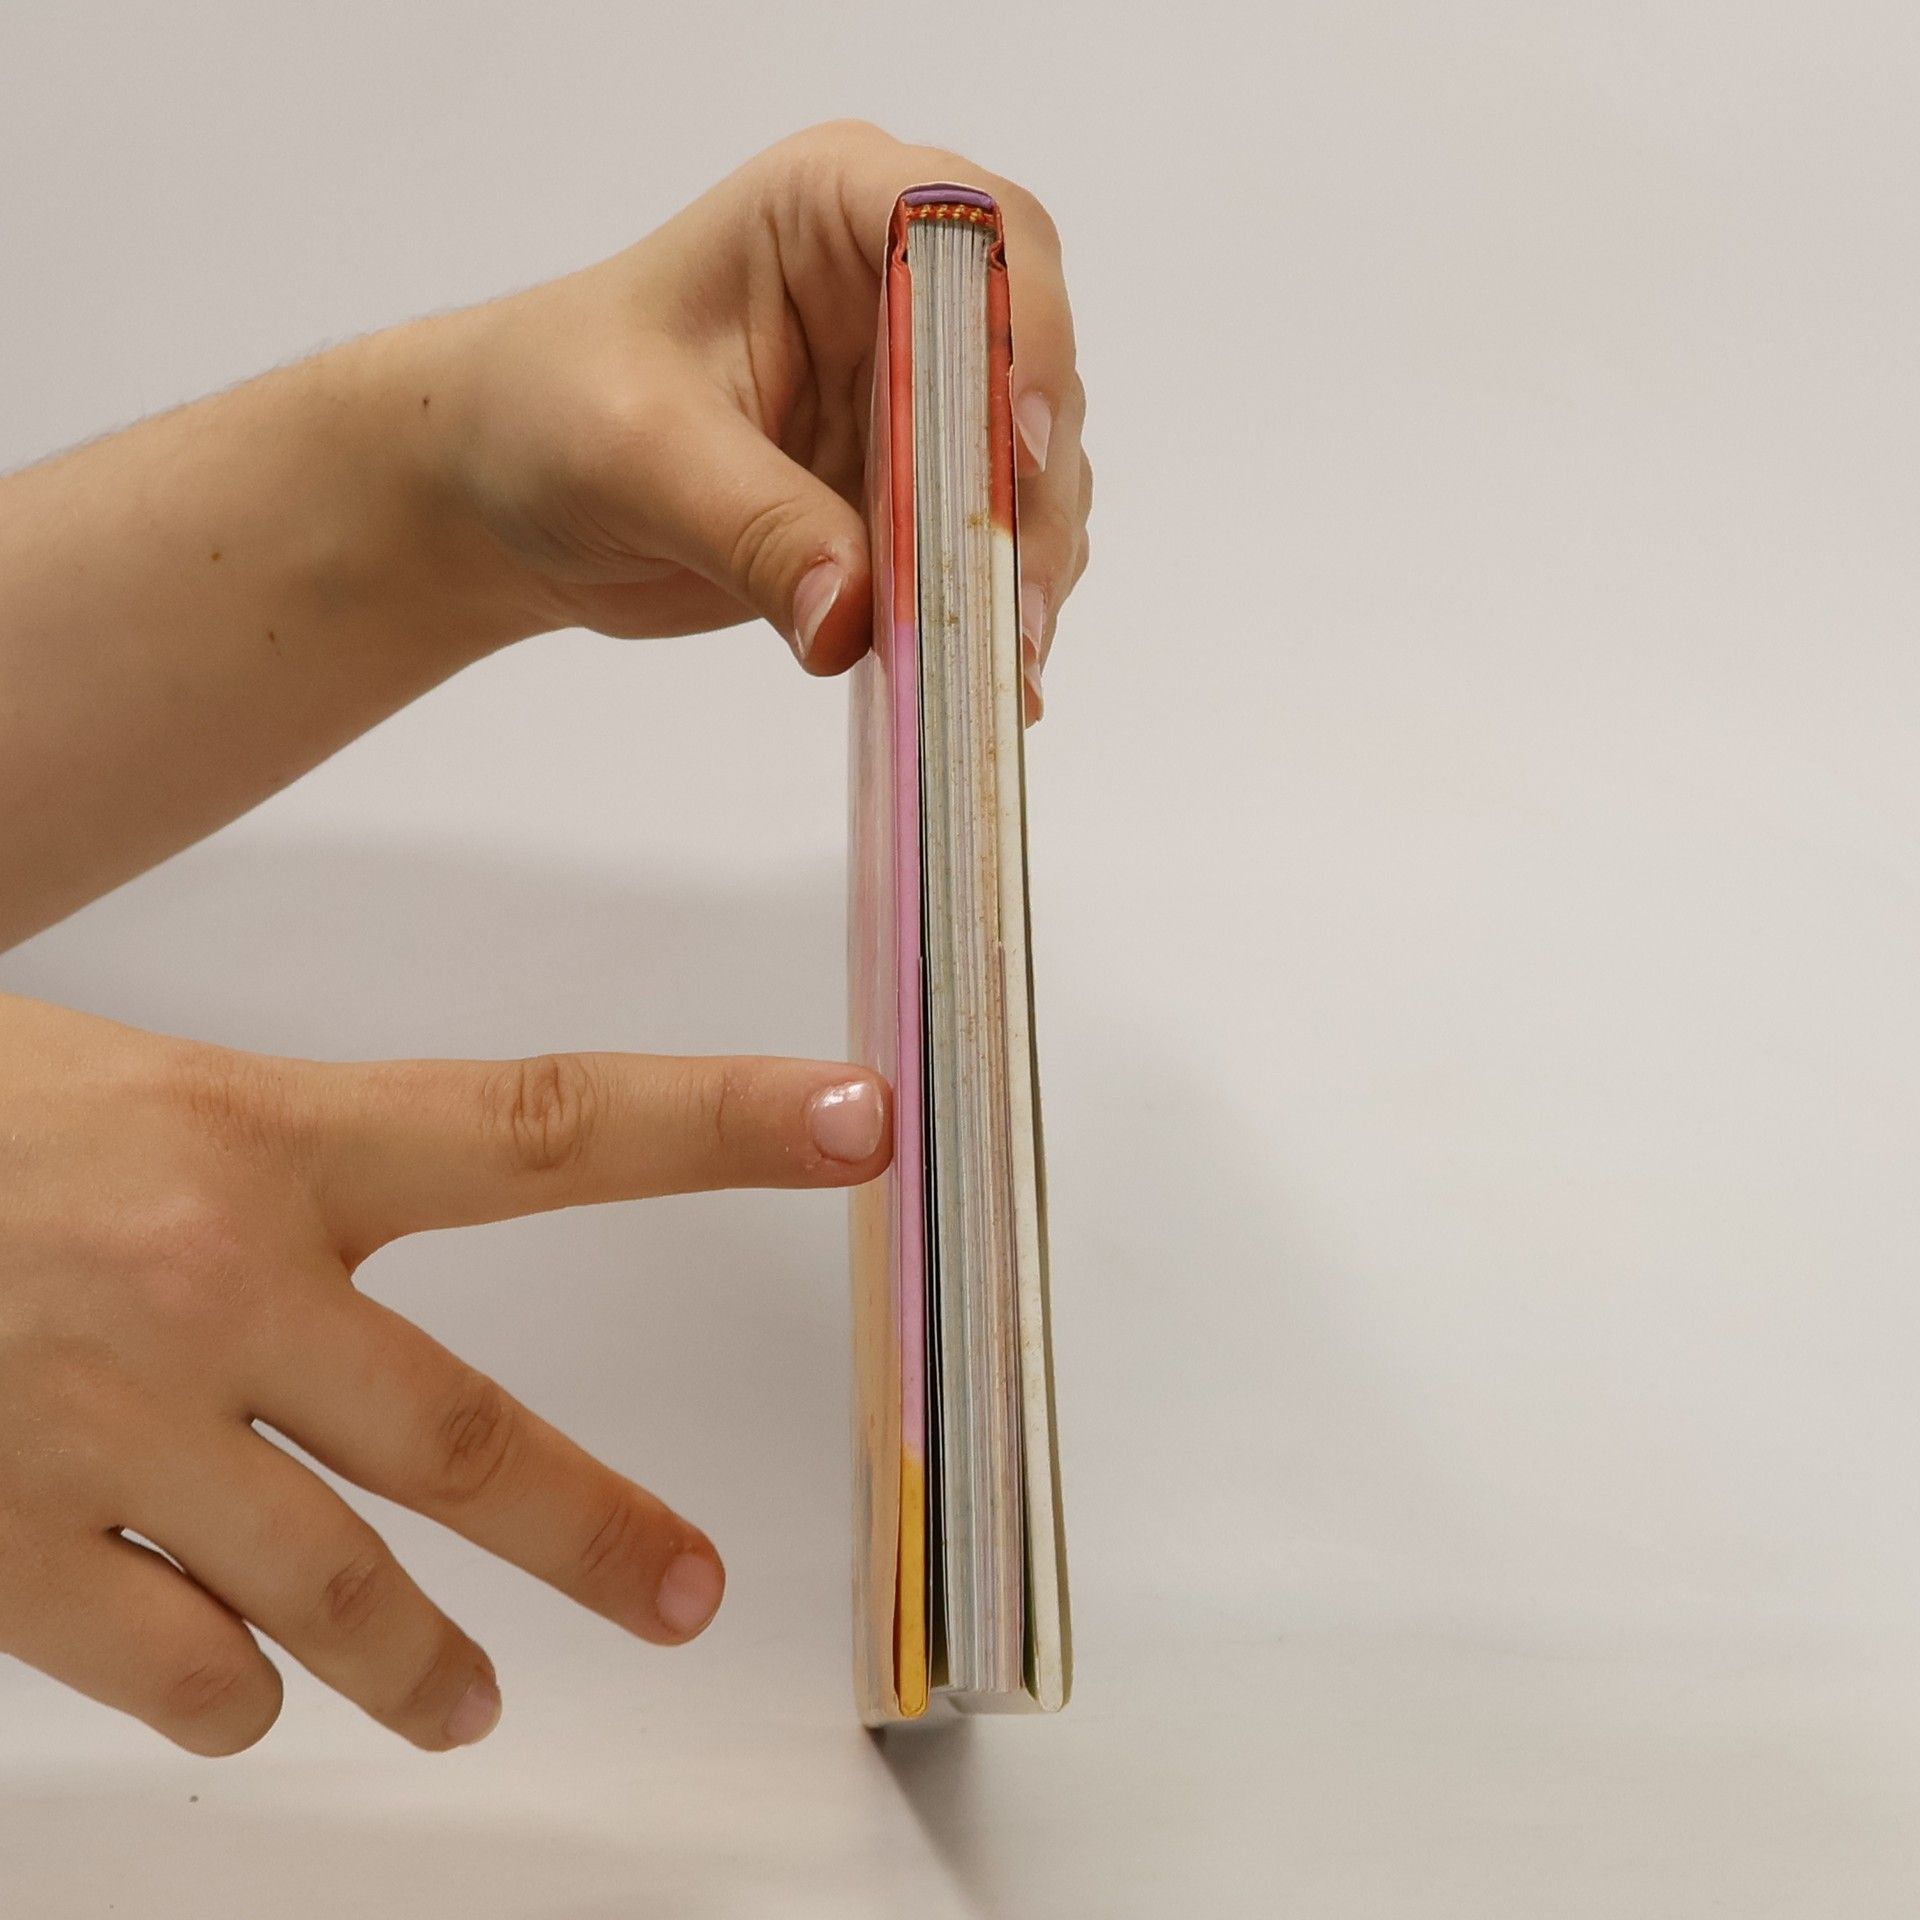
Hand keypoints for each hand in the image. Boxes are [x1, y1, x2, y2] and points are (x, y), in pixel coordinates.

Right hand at [0, 993, 889, 1754]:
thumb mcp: (132, 1091)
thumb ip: (265, 1171)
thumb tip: (365, 1244)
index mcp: (265, 1140)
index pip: (547, 1123)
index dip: (719, 1123)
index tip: (860, 1121)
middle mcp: (211, 1288)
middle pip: (461, 1438)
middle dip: (591, 1531)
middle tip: (683, 1596)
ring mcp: (101, 1431)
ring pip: (323, 1596)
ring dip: (410, 1667)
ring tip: (468, 1699)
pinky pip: (163, 1665)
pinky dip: (226, 1691)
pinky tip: (243, 1692)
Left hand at [426, 120, 1090, 718]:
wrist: (505, 492)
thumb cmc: (544, 412)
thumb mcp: (638, 456)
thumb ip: (755, 527)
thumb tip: (857, 618)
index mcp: (830, 213)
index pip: (969, 227)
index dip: (1018, 326)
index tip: (1019, 445)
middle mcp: (898, 290)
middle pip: (1025, 363)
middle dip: (1031, 486)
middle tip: (1011, 602)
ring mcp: (917, 397)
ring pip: (1032, 466)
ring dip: (1025, 562)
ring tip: (1003, 662)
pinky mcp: (915, 494)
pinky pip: (992, 544)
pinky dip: (997, 608)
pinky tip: (990, 677)